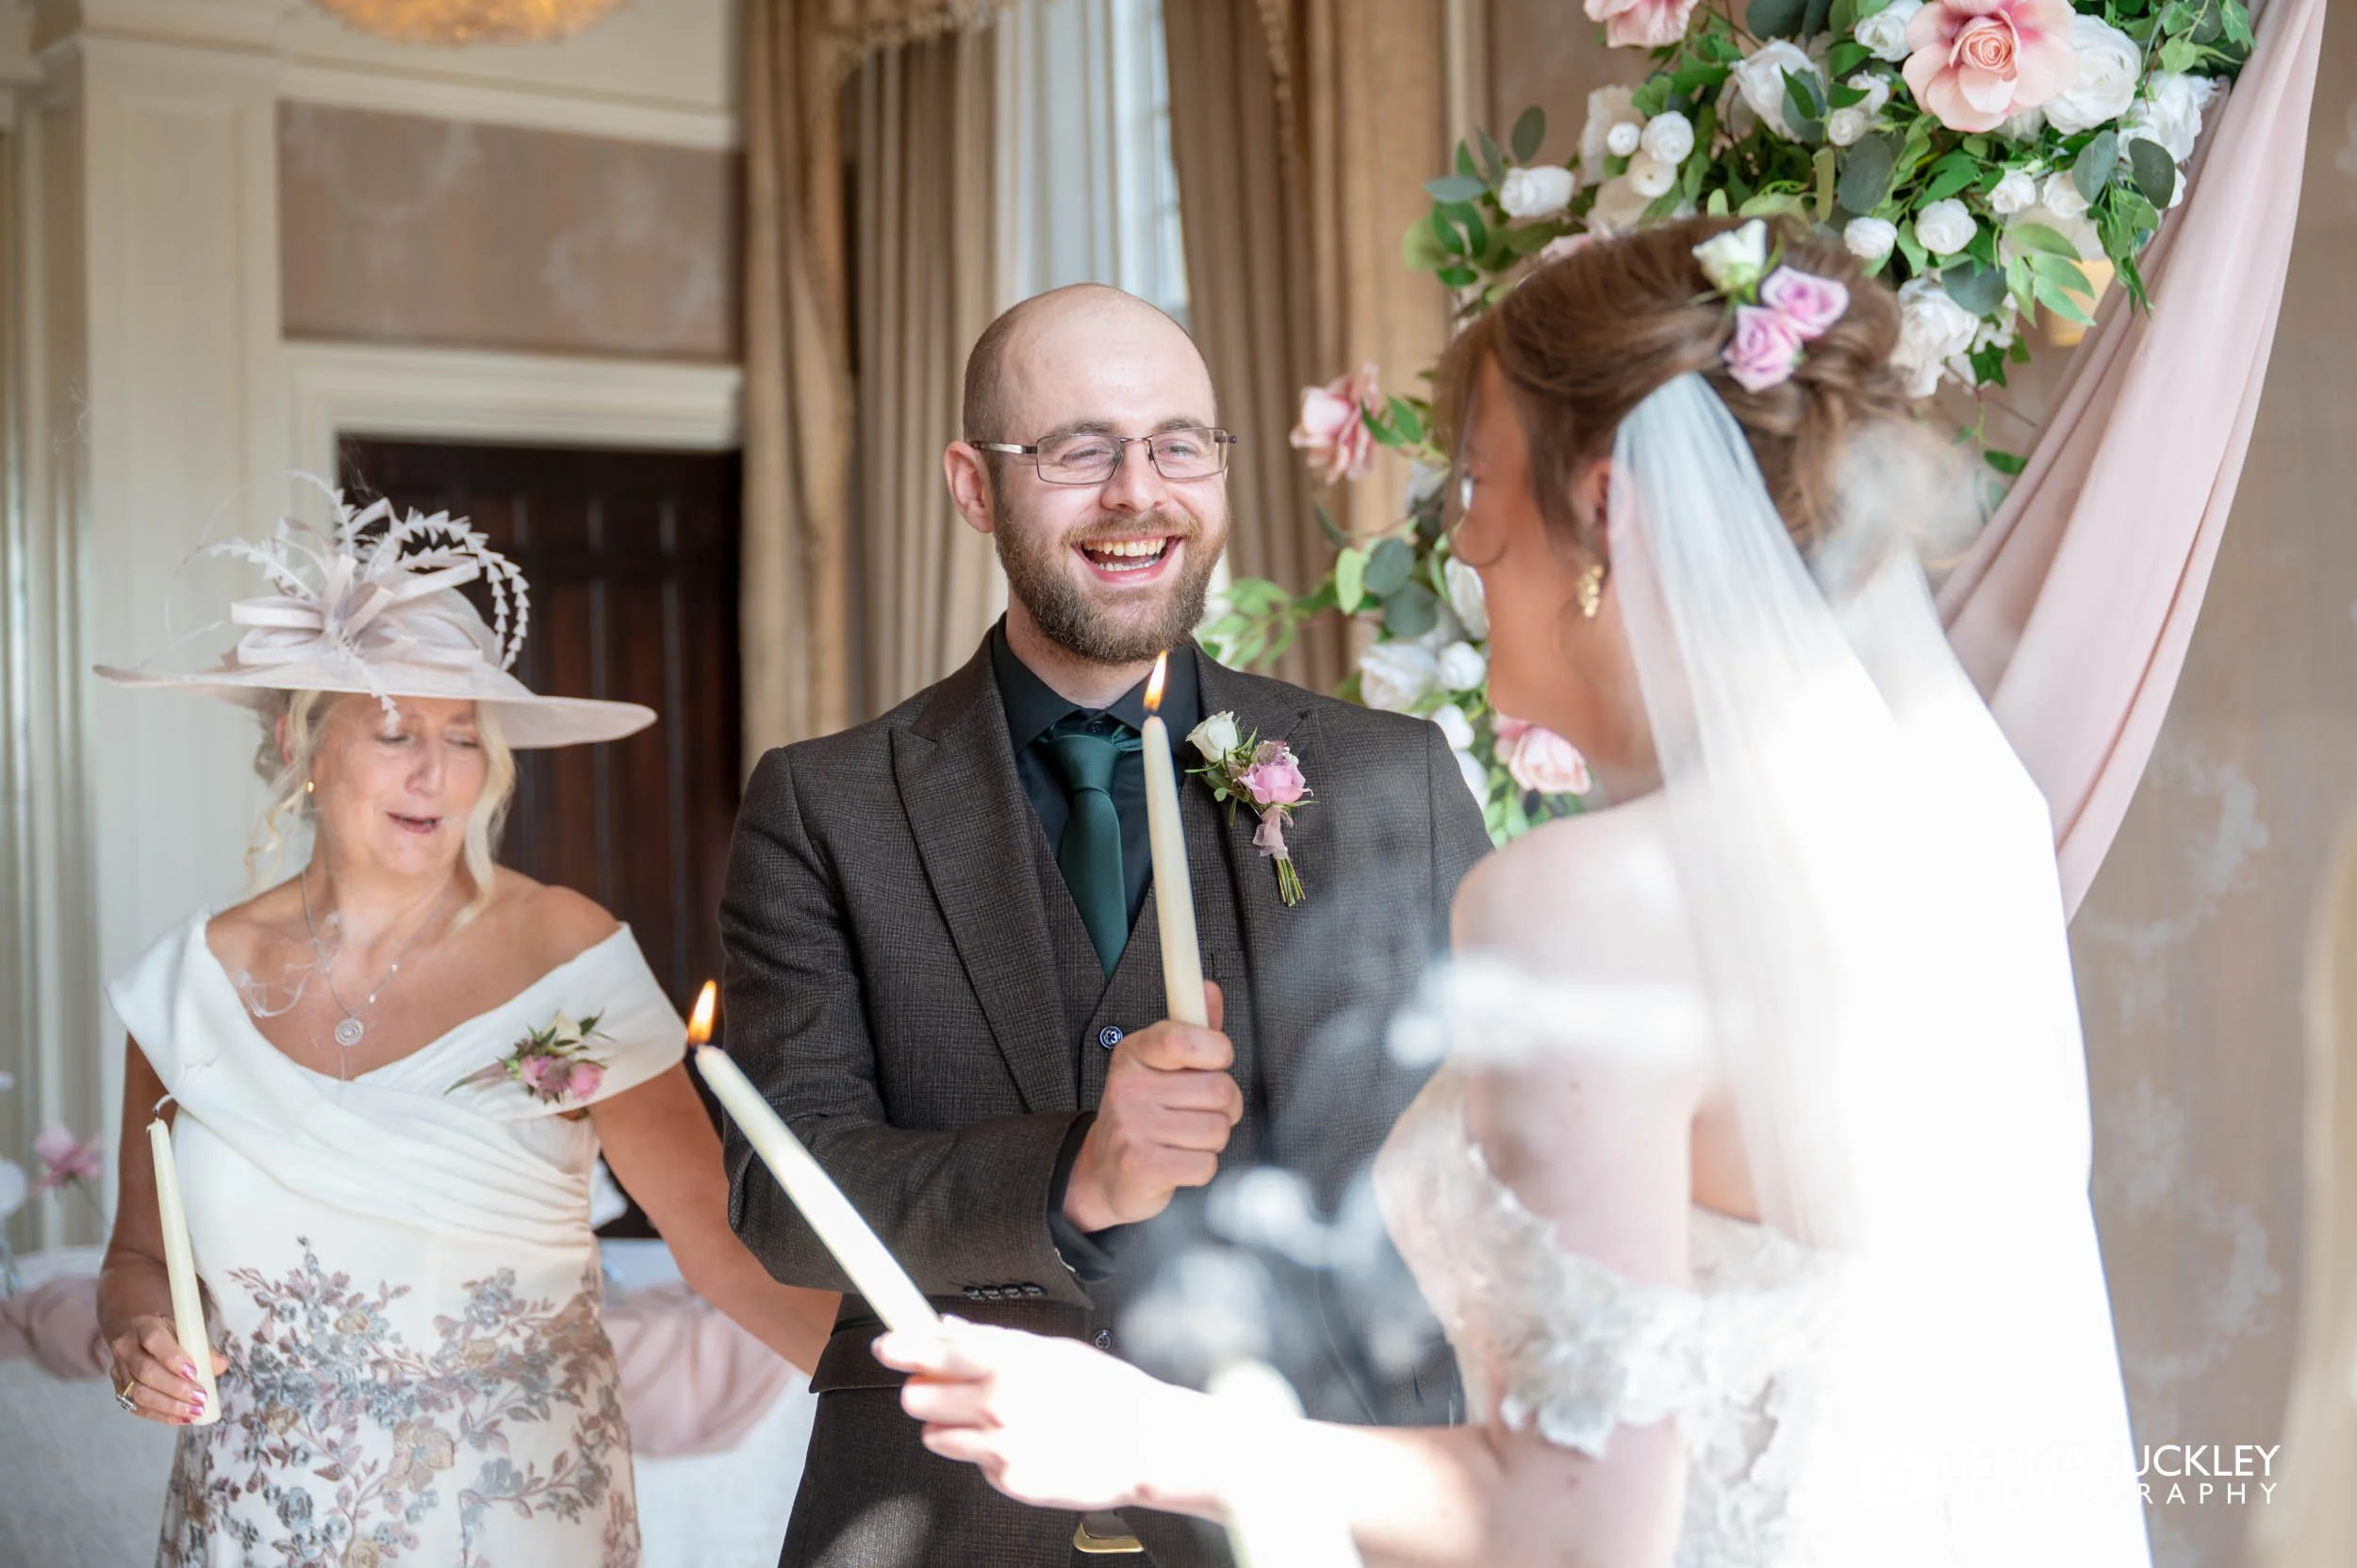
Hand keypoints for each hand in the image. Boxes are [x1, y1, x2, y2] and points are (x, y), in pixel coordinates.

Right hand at [106, 1314, 225, 1424]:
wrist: (134, 1334)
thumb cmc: (167, 1332)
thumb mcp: (184, 1330)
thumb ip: (201, 1347)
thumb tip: (221, 1366)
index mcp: (144, 1326)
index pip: (154, 1341)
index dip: (173, 1358)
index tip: (194, 1373)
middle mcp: (126, 1348)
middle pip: (145, 1372)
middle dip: (175, 1388)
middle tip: (200, 1397)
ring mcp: (119, 1371)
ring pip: (139, 1393)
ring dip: (169, 1406)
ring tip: (195, 1411)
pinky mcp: (119, 1390)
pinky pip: (137, 1408)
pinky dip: (161, 1416)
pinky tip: (182, 1419)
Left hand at [880, 1320, 1224, 1514]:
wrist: (1147, 1444)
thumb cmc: (1107, 1392)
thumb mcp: (1053, 1351)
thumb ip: (994, 1341)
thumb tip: (947, 1329)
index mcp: (1009, 1362)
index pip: (932, 1352)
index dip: (900, 1348)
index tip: (885, 1346)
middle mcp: (998, 1404)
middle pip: (918, 1399)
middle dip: (927, 1392)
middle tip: (948, 1389)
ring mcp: (1000, 1447)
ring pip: (936, 1436)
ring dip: (951, 1426)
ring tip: (993, 1420)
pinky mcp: (1008, 1481)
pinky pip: (974, 1464)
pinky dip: (987, 1454)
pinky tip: (1023, 1443)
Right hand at [1064, 981, 1241, 1231]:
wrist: (1105, 1171)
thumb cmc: (1145, 1112)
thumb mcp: (1162, 1065)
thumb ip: (1192, 1029)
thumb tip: (1208, 989)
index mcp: (1134, 1052)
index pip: (1184, 1037)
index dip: (1217, 1050)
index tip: (1216, 1061)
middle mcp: (1128, 1086)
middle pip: (1219, 1089)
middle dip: (1225, 1106)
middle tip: (1201, 1111)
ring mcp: (1131, 1127)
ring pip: (1217, 1129)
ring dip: (1212, 1139)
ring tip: (1186, 1138)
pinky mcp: (1140, 1166)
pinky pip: (1204, 1164)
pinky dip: (1201, 1167)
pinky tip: (1178, 1162)